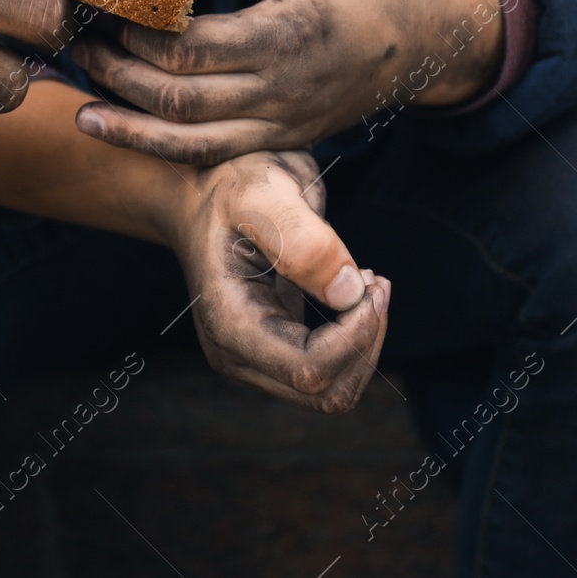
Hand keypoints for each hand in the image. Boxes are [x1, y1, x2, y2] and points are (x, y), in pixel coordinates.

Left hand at [72, 0, 503, 164]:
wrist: (411, 35)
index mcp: (282, 34)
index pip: (186, 48)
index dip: (132, 32)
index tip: (100, 7)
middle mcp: (281, 90)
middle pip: (176, 98)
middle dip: (116, 74)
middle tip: (80, 46)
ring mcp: (281, 125)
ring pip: (187, 141)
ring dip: (127, 124)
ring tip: (83, 101)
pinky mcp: (279, 143)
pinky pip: (210, 156)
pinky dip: (159, 147)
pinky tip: (121, 130)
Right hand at [153, 150, 389, 411]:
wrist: (201, 189)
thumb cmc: (231, 184)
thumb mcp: (264, 192)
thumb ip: (303, 240)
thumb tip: (348, 294)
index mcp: (229, 322)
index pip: (310, 371)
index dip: (355, 336)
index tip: (369, 279)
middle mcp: (235, 353)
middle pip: (327, 393)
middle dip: (366, 341)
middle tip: (374, 280)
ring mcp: (252, 358)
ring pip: (333, 392)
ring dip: (365, 342)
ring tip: (367, 284)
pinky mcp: (272, 351)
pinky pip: (329, 372)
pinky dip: (355, 340)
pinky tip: (351, 290)